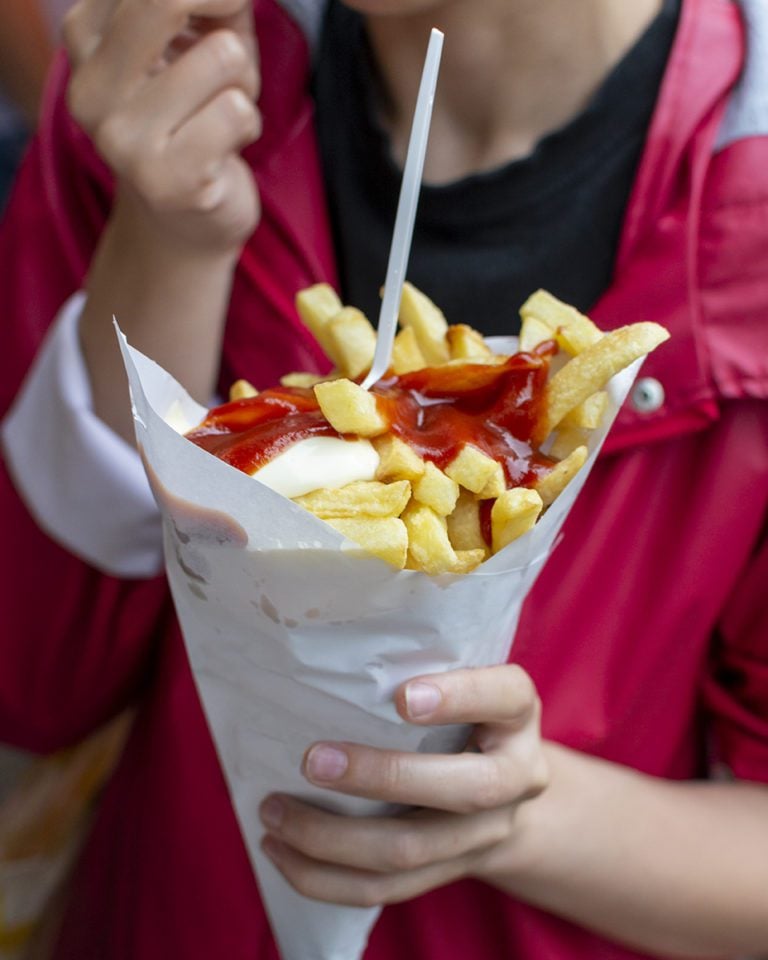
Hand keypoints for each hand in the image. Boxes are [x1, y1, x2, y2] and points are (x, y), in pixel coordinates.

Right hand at [64, 0, 260, 253]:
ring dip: (243, 84)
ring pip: (223, 55)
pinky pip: (238, 111)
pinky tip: (226, 147)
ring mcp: (122, 140)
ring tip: (222, 114)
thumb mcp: (201, 44)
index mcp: (85, 40)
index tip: (227, 9)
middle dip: (225, 19)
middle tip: (234, 56)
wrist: (187, 220)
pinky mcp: (165, 181)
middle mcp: (90, 88)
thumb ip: (213, 5)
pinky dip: (249, 123)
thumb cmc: (199, 119)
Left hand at [259, 665, 548, 906]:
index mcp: (518, 714)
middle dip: (381, 777)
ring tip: (274, 812)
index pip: (505, 695)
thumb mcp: (466, 676)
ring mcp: (486, 834)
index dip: (459, 697)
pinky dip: (324, 877)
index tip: (403, 696)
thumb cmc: (465, 709)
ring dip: (332, 837)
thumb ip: (426, 665)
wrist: (506, 783)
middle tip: (311, 759)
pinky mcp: (448, 872)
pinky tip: (280, 851)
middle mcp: (517, 776)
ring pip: (410, 851)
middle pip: (462, 791)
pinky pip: (384, 889)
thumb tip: (331, 659)